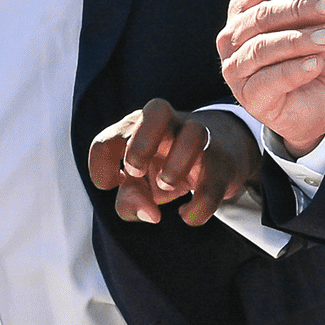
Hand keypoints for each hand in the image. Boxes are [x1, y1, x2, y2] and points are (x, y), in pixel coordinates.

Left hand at [87, 101, 259, 224]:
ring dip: (175, 166)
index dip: (102, 167)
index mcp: (139, 126)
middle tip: (136, 172)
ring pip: (195, 133)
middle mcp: (171, 125)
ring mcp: (201, 139)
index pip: (109, 139)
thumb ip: (130, 201)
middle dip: (140, 147)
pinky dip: (197, 207)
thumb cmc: (166, 167)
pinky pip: (213, 182)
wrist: (220, 157)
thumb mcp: (142, 184)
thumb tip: (150, 214)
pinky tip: (187, 213)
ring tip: (166, 186)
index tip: (117, 183)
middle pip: (157, 110)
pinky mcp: (223, 164)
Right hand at [216, 0, 324, 157]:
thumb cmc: (309, 51)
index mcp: (243, 10)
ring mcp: (235, 68)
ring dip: (299, 40)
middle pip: (263, 15)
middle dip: (300, 8)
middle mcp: (231, 37)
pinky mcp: (248, 97)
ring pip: (263, 47)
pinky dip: (294, 69)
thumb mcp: (314, 15)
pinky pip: (269, 79)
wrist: (315, 100)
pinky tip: (316, 64)